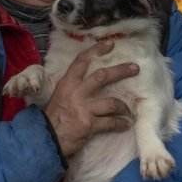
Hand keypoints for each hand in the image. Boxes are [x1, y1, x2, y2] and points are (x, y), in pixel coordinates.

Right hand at [43, 40, 137, 156]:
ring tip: (127, 109)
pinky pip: (111, 122)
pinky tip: (125, 124)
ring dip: (122, 106)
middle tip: (135, 68)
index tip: (110, 44)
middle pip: (102, 76)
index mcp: (67, 83)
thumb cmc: (53, 117)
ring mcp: (84, 109)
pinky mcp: (90, 125)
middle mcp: (76, 93)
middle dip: (121, 71)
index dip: (96, 50)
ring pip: (112, 102)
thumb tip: (89, 78)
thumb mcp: (59, 95)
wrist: (46, 138)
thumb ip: (73, 86)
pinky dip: (120, 123)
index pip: (81, 61)